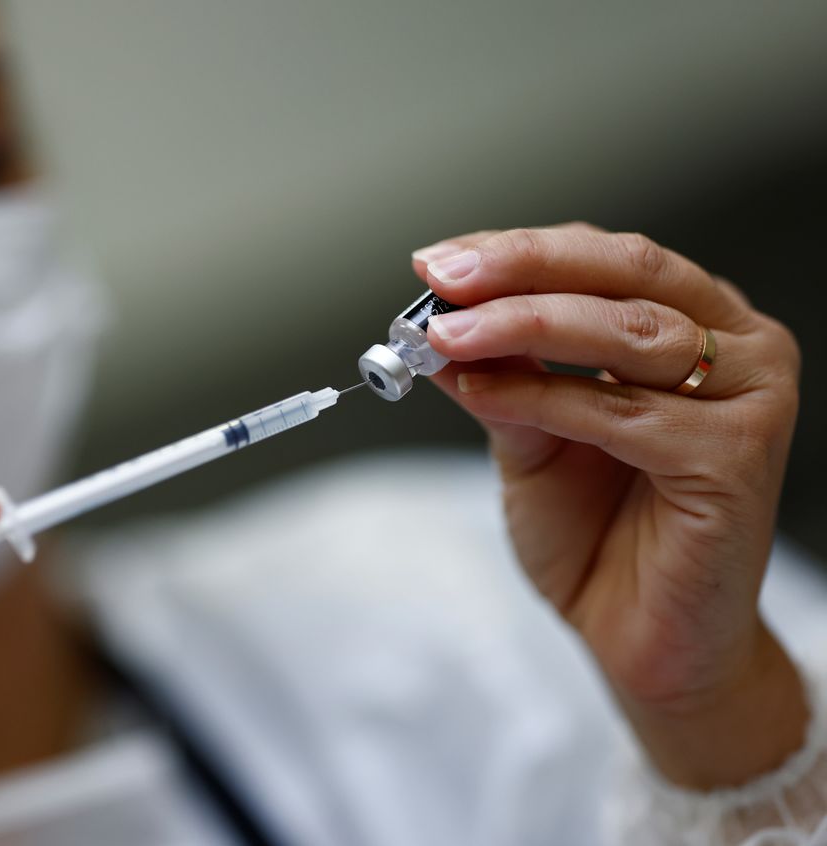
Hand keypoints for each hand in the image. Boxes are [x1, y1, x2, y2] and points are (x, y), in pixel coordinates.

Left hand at [415, 226, 804, 787]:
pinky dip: (544, 396)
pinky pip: (623, 412)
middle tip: (443, 280)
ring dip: (522, 325)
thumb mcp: (531, 437)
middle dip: (520, 271)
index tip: (439, 260)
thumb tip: (443, 321)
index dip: (519, 251)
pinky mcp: (737, 458)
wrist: (638, 639)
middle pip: (624, 273)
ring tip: (446, 337)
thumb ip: (506, 376)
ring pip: (626, 332)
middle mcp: (736, 348)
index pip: (605, 259)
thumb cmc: (598, 536)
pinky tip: (484, 393)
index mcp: (693, 324)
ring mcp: (749, 398)